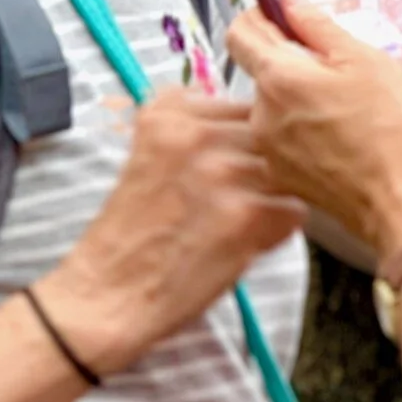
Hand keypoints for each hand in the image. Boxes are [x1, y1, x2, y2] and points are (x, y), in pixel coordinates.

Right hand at [39, 90, 307, 372]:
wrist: (108, 295)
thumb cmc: (133, 233)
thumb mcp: (151, 158)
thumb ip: (197, 132)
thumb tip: (259, 124)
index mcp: (167, 113)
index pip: (245, 106)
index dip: (246, 141)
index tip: (229, 166)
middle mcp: (194, 134)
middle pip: (269, 136)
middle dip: (263, 167)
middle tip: (234, 201)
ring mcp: (222, 172)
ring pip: (286, 172)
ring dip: (272, 198)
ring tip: (235, 224)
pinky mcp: (244, 215)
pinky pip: (293, 211)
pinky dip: (277, 231)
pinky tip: (241, 244)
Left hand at [227, 0, 401, 259]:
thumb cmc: (394, 131)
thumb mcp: (364, 60)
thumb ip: (317, 24)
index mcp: (278, 79)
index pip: (239, 34)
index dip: (257, 18)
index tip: (279, 18)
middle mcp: (262, 115)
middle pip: (262, 73)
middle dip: (291, 64)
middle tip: (336, 69)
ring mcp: (270, 150)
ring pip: (275, 108)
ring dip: (299, 100)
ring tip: (345, 108)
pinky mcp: (284, 177)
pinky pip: (285, 140)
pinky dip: (305, 132)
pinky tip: (342, 137)